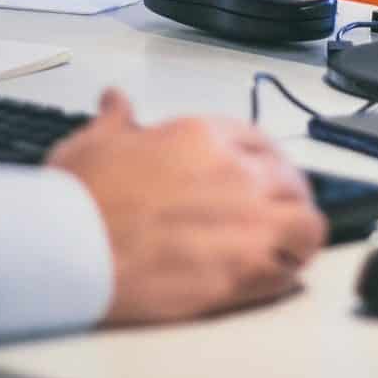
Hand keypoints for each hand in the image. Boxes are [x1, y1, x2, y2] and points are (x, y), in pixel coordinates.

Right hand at [47, 90, 325, 324]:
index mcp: (204, 137)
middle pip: (292, 181)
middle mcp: (235, 175)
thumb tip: (117, 102)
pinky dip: (284, 274)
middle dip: (287, 196)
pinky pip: (288, 272)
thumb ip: (117, 119)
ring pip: (306, 226)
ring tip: (284, 245)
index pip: (260, 142)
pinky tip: (270, 276)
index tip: (260, 175)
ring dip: (298, 234)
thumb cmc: (81, 198)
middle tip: (273, 212)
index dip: (264, 161)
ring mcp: (244, 225)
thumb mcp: (95, 140)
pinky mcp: (241, 274)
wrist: (71, 248)